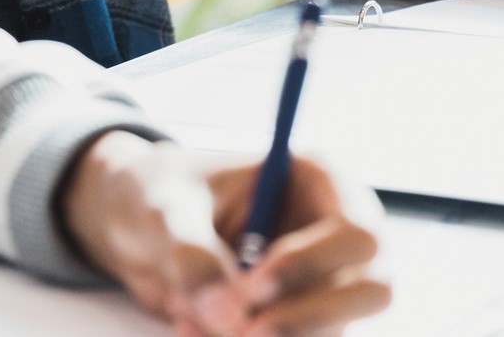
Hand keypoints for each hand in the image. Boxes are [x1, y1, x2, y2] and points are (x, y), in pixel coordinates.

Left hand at [60, 130, 388, 336]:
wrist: (133, 226)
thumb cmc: (156, 192)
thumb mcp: (163, 208)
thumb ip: (191, 252)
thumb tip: (226, 313)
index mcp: (317, 181)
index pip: (355, 234)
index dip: (309, 267)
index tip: (251, 289)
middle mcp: (332, 234)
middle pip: (369, 290)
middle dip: (306, 319)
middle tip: (243, 332)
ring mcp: (320, 283)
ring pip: (329, 332)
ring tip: (189, 321)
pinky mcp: (295, 320)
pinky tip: (191, 329)